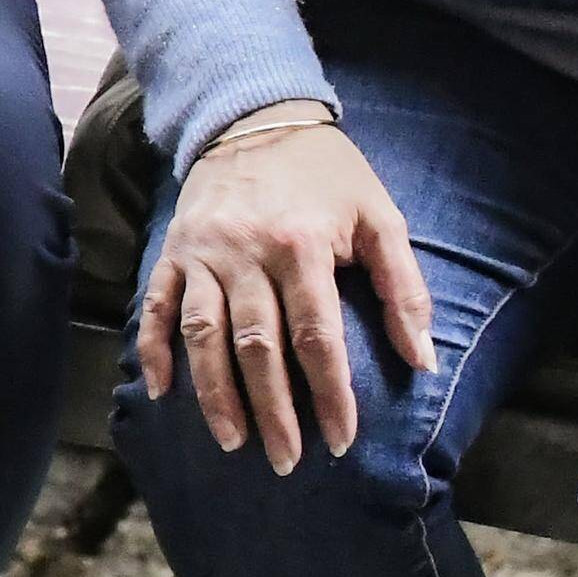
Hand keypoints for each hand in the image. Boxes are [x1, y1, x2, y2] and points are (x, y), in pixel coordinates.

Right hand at [134, 112, 434, 473]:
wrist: (255, 115)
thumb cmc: (327, 173)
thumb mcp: (380, 216)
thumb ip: (402, 287)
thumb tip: (422, 359)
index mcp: (301, 247)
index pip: (316, 337)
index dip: (330, 394)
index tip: (341, 439)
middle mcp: (246, 254)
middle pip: (256, 348)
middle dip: (273, 411)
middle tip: (286, 461)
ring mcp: (202, 254)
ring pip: (204, 336)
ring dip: (215, 395)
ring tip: (232, 442)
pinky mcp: (173, 251)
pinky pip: (156, 307)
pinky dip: (155, 350)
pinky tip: (161, 392)